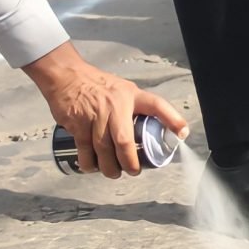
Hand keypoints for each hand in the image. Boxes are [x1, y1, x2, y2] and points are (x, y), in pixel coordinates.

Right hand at [21, 43, 186, 178]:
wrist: (66, 76)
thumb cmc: (97, 85)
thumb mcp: (122, 89)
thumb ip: (135, 106)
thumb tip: (151, 128)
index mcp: (131, 95)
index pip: (156, 105)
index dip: (172, 119)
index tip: (182, 133)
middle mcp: (115, 105)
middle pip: (125, 141)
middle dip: (130, 162)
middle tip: (133, 171)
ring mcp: (95, 115)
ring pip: (104, 149)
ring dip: (109, 167)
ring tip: (113, 173)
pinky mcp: (78, 123)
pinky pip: (85, 149)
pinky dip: (89, 163)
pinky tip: (92, 167)